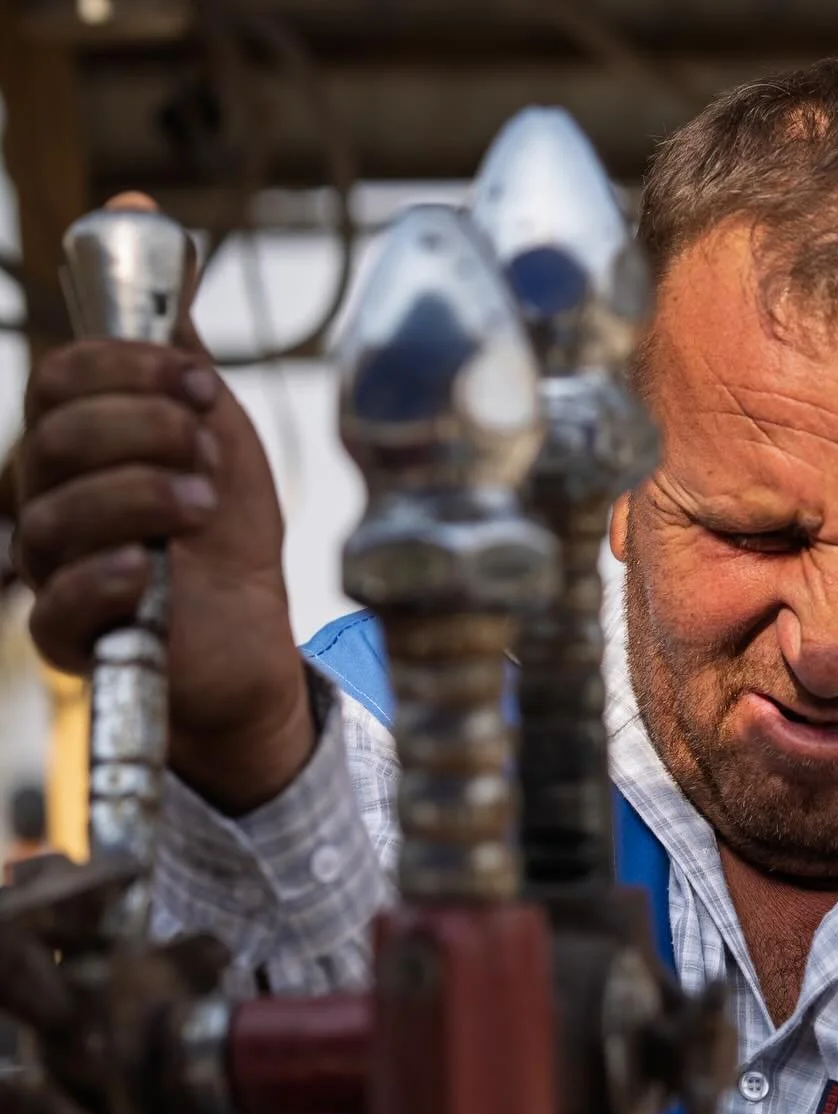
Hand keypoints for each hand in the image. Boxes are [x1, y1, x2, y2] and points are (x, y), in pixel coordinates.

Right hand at [7, 196, 313, 813]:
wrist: (250, 639)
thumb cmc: (220, 532)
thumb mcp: (207, 422)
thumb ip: (170, 335)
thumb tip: (132, 210)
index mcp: (73, 442)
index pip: (61, 382)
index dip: (130, 370)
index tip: (205, 386)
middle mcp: (47, 498)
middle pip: (54, 439)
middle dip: (143, 430)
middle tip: (206, 451)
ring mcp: (52, 569)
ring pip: (53, 517)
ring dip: (138, 498)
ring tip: (202, 508)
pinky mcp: (72, 639)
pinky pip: (55, 606)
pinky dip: (102, 579)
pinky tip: (147, 570)